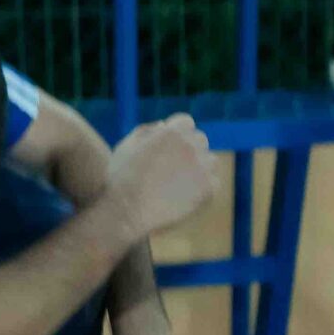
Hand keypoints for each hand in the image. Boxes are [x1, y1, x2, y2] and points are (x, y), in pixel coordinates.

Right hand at [106, 115, 219, 241]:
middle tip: (175, 169)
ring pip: (210, 161)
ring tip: (181, 184)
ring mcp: (201, 167)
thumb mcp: (126, 146)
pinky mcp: (207, 188)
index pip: (186, 122)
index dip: (178, 135)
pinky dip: (203, 189)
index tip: (171, 148)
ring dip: (200, 168)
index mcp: (170, 132)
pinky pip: (214, 183)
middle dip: (190, 150)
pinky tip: (186, 197)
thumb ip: (145, 131)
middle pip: (200, 140)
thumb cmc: (119, 180)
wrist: (125, 212)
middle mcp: (189, 145)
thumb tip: (163, 125)